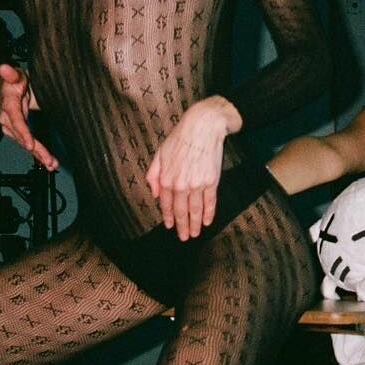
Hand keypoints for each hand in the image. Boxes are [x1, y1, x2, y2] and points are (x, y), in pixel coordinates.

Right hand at [0, 63, 58, 170]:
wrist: (12, 86)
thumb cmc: (15, 81)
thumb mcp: (16, 74)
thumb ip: (12, 74)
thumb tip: (4, 68)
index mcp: (8, 104)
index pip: (15, 120)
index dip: (22, 133)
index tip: (30, 144)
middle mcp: (8, 118)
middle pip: (21, 136)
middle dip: (34, 149)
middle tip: (47, 160)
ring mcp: (13, 127)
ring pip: (25, 143)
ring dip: (38, 155)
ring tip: (51, 164)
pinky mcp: (20, 131)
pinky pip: (28, 143)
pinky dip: (38, 153)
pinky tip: (48, 162)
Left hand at [147, 96, 242, 240]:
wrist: (203, 127)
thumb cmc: (181, 138)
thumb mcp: (160, 153)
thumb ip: (153, 174)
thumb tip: (154, 193)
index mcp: (166, 178)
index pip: (166, 204)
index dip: (168, 217)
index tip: (170, 226)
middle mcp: (180, 184)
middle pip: (180, 211)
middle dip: (182, 226)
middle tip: (184, 237)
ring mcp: (197, 184)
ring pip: (195, 210)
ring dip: (195, 224)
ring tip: (196, 234)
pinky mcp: (211, 181)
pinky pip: (210, 202)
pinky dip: (209, 213)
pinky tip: (208, 221)